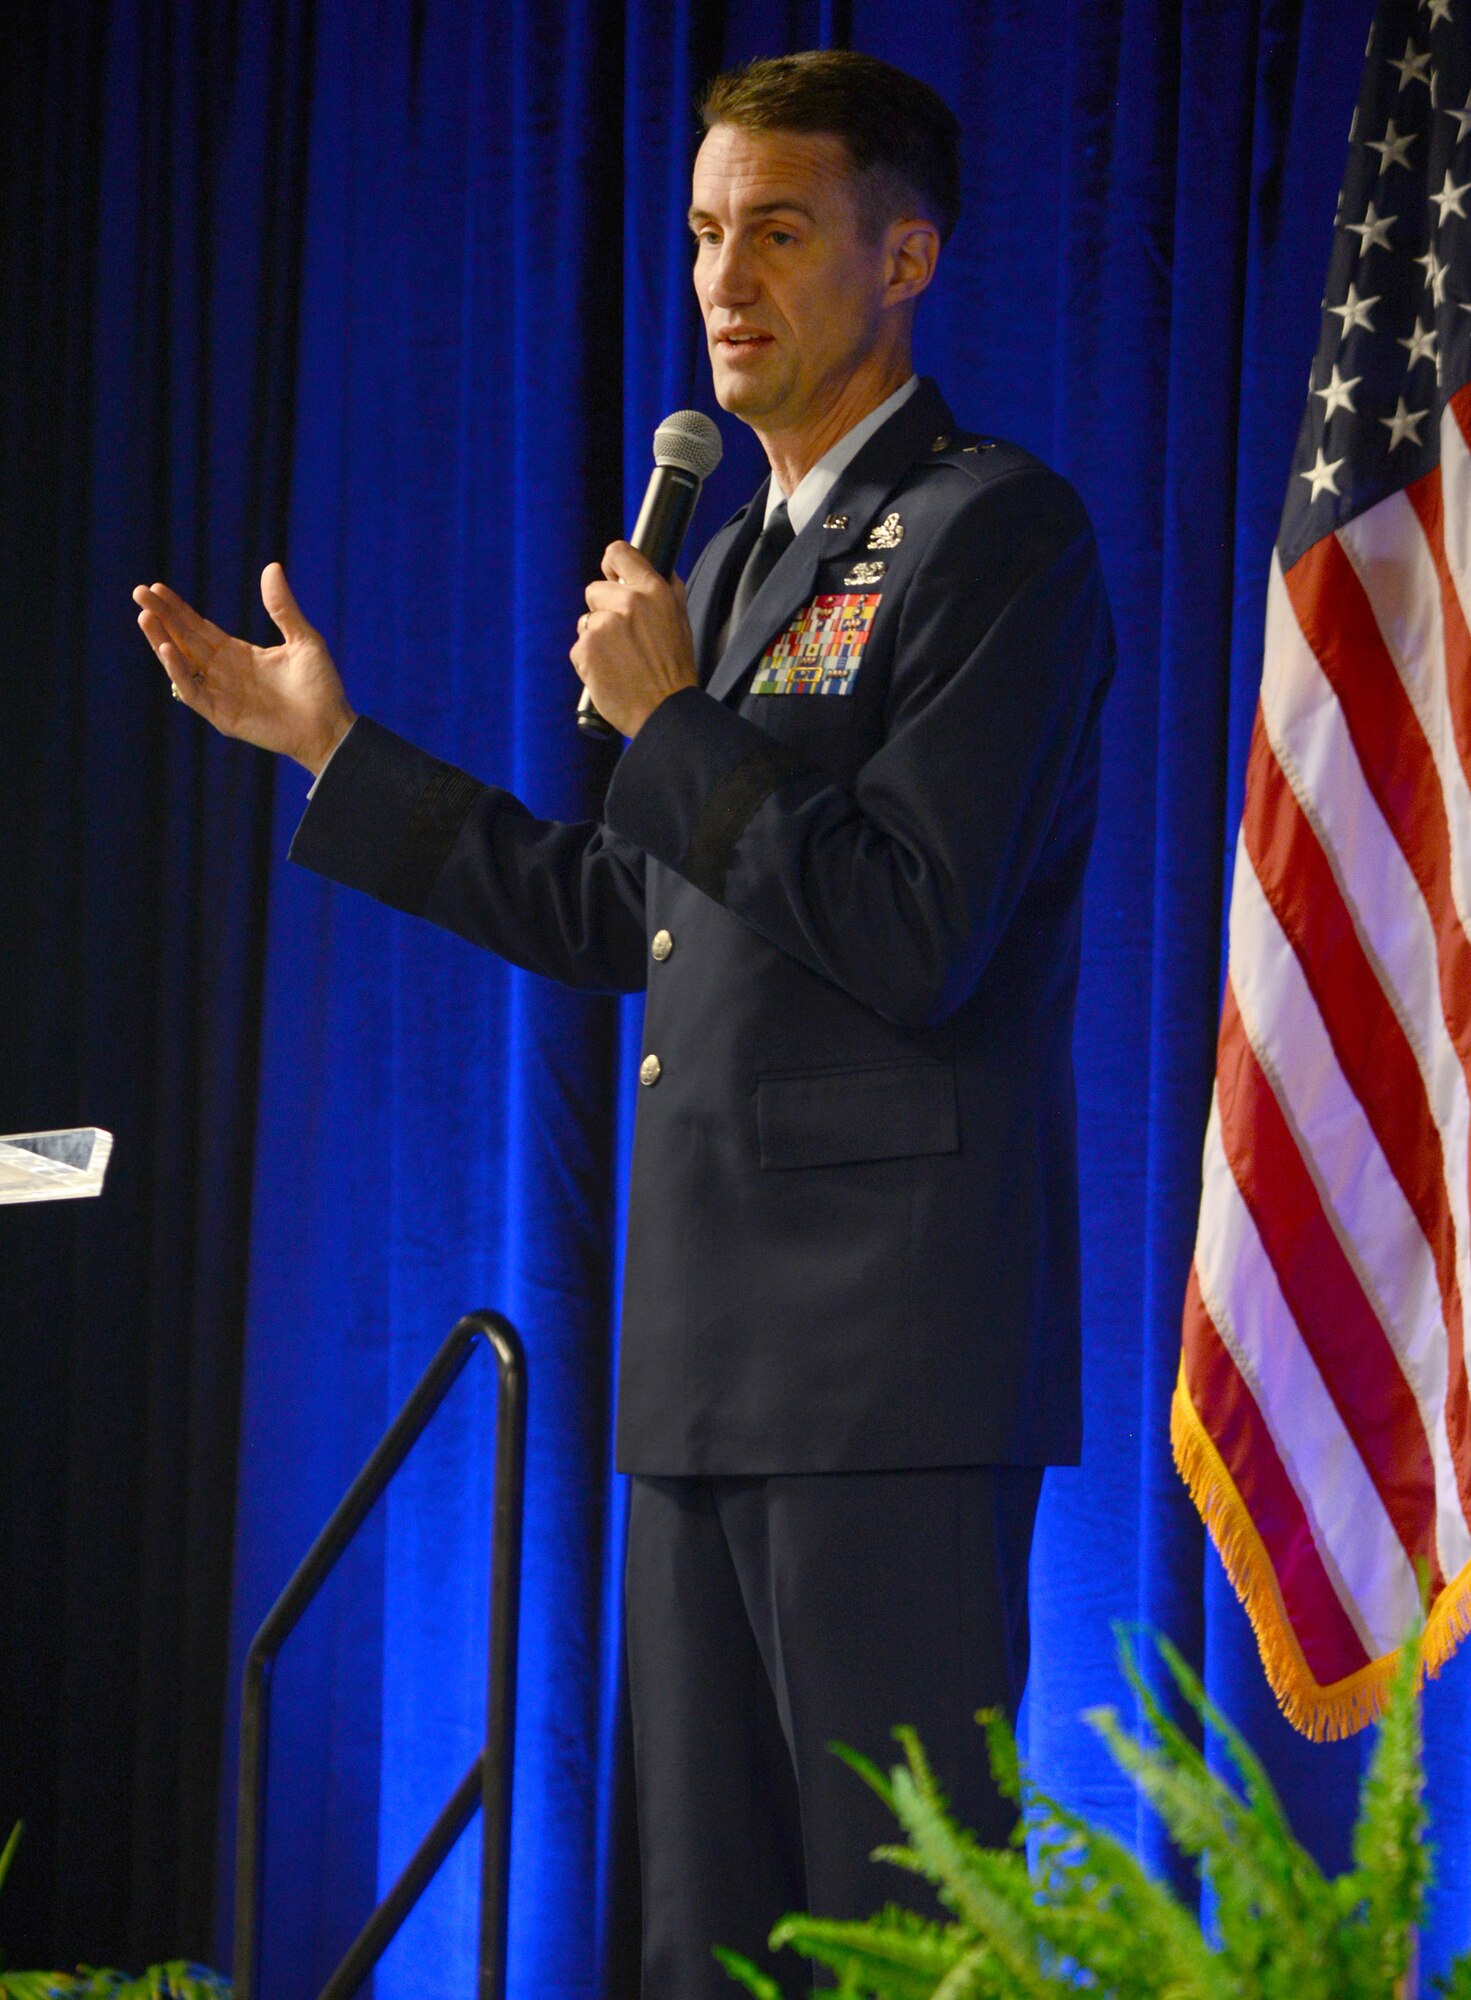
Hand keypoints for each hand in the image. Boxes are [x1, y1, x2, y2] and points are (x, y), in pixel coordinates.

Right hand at [133, 562, 354, 774]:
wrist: (331, 726)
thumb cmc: (321, 687)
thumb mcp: (303, 639)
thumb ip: (282, 607)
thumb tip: (272, 567)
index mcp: (239, 654)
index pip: (199, 627)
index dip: (178, 609)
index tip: (157, 589)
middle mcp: (224, 672)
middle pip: (185, 640)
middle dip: (162, 618)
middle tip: (139, 593)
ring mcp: (221, 694)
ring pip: (182, 665)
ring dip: (162, 641)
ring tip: (145, 617)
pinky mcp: (223, 715)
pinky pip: (194, 693)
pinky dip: (179, 673)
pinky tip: (169, 650)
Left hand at [571, 542, 697, 736]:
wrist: (664, 711)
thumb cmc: (674, 671)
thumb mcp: (681, 622)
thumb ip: (667, 592)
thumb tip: (657, 569)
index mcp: (653, 591)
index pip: (619, 553)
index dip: (611, 564)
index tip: (611, 576)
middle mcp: (627, 603)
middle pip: (594, 590)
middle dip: (604, 610)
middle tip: (624, 638)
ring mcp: (603, 625)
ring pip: (586, 621)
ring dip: (596, 638)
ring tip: (619, 660)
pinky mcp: (586, 649)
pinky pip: (579, 647)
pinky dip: (589, 660)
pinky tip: (609, 672)